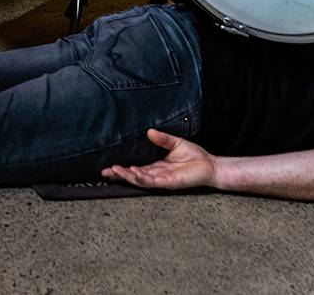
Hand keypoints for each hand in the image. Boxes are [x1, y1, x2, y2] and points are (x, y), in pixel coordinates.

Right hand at [102, 130, 217, 191]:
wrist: (209, 165)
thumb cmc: (194, 156)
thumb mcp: (176, 143)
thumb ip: (162, 139)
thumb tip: (149, 131)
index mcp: (157, 166)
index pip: (136, 168)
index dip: (122, 168)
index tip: (109, 166)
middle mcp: (157, 174)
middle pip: (134, 176)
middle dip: (119, 175)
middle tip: (105, 172)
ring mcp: (162, 180)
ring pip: (140, 179)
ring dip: (127, 176)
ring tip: (115, 171)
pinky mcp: (170, 182)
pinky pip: (153, 181)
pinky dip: (142, 177)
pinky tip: (134, 172)